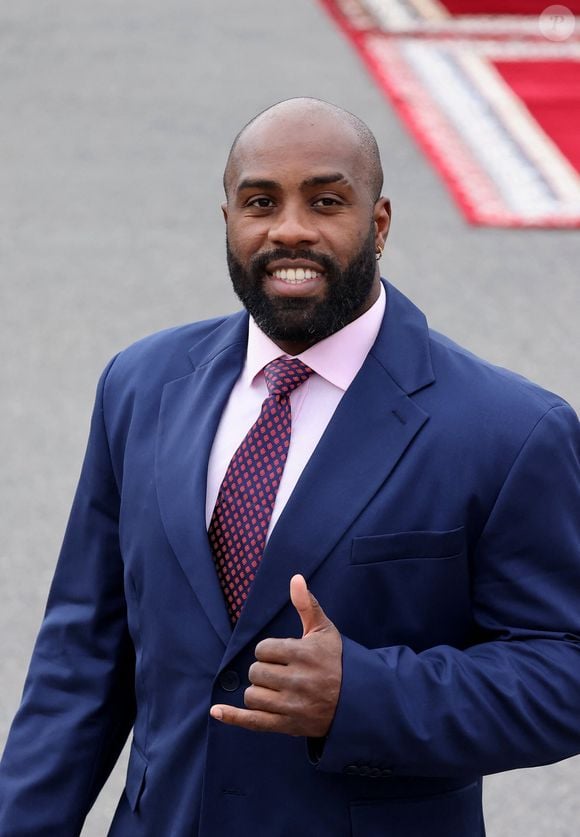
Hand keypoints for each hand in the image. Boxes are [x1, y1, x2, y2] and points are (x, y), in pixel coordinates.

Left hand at [210, 575, 341, 736]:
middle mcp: (297, 681)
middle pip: (256, 672)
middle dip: (264, 670)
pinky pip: (254, 722)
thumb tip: (295, 577)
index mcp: (304, 654)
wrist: (357, 700)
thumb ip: (306, 604)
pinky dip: (233, 717)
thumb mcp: (324, 630)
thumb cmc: (337, 660)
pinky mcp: (288, 725)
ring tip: (277, 689)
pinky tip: (216, 711)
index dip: (270, 651)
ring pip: (253, 695)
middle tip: (282, 672)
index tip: (284, 655)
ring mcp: (292, 706)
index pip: (263, 649)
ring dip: (259, 691)